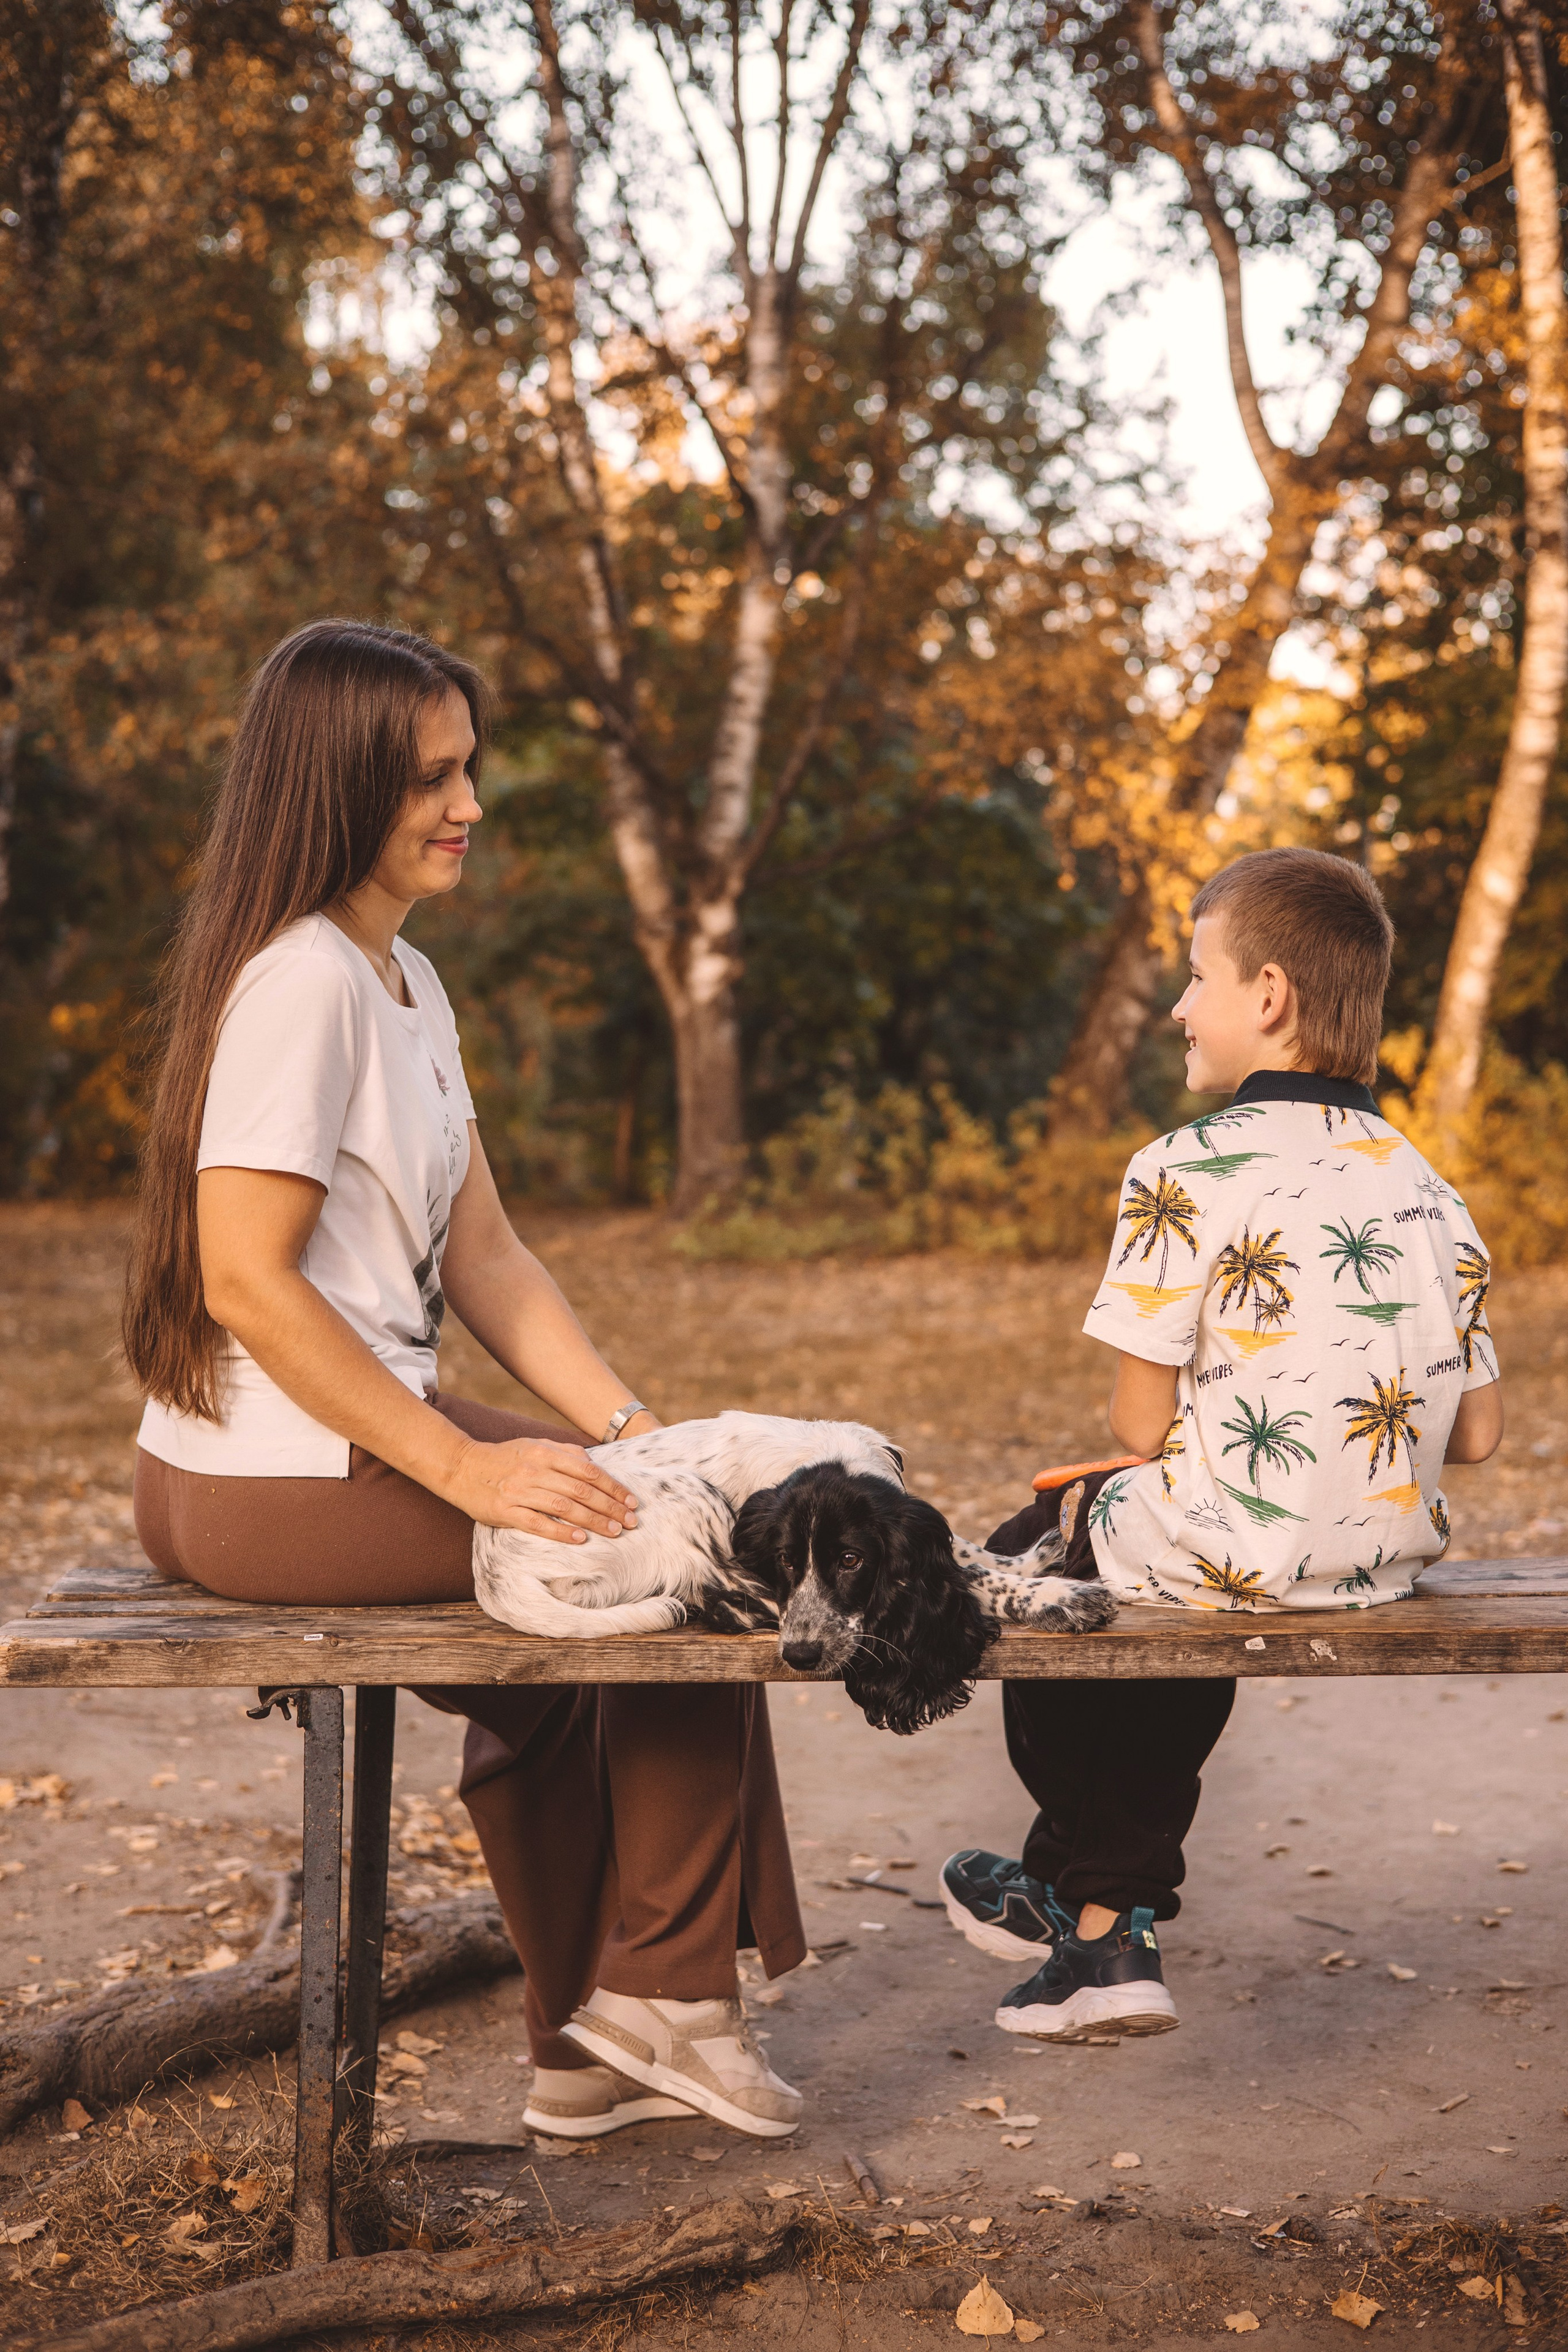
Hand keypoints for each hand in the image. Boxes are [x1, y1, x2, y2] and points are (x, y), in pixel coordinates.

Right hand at [447, 1436, 639, 1542]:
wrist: (461, 1467)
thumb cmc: (503, 1458)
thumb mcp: (534, 1446)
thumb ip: (564, 1452)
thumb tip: (593, 1463)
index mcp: (545, 1453)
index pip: (588, 1471)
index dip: (613, 1487)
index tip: (632, 1500)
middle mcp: (535, 1471)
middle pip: (582, 1490)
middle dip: (611, 1507)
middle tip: (631, 1521)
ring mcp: (519, 1492)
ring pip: (565, 1507)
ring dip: (593, 1521)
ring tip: (614, 1531)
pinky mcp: (505, 1511)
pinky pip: (538, 1523)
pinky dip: (561, 1532)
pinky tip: (580, 1539)